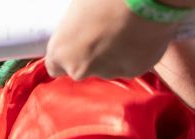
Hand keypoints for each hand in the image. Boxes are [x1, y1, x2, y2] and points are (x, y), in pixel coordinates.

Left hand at [46, 0, 181, 79]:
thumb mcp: (77, 7)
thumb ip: (72, 27)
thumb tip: (76, 24)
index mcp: (60, 52)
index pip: (55, 67)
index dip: (67, 56)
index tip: (78, 44)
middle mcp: (79, 70)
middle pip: (82, 69)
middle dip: (91, 55)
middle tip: (106, 32)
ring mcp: (107, 72)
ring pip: (108, 67)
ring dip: (114, 55)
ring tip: (126, 30)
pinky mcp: (133, 71)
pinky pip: (132, 63)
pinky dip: (136, 54)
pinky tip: (142, 34)